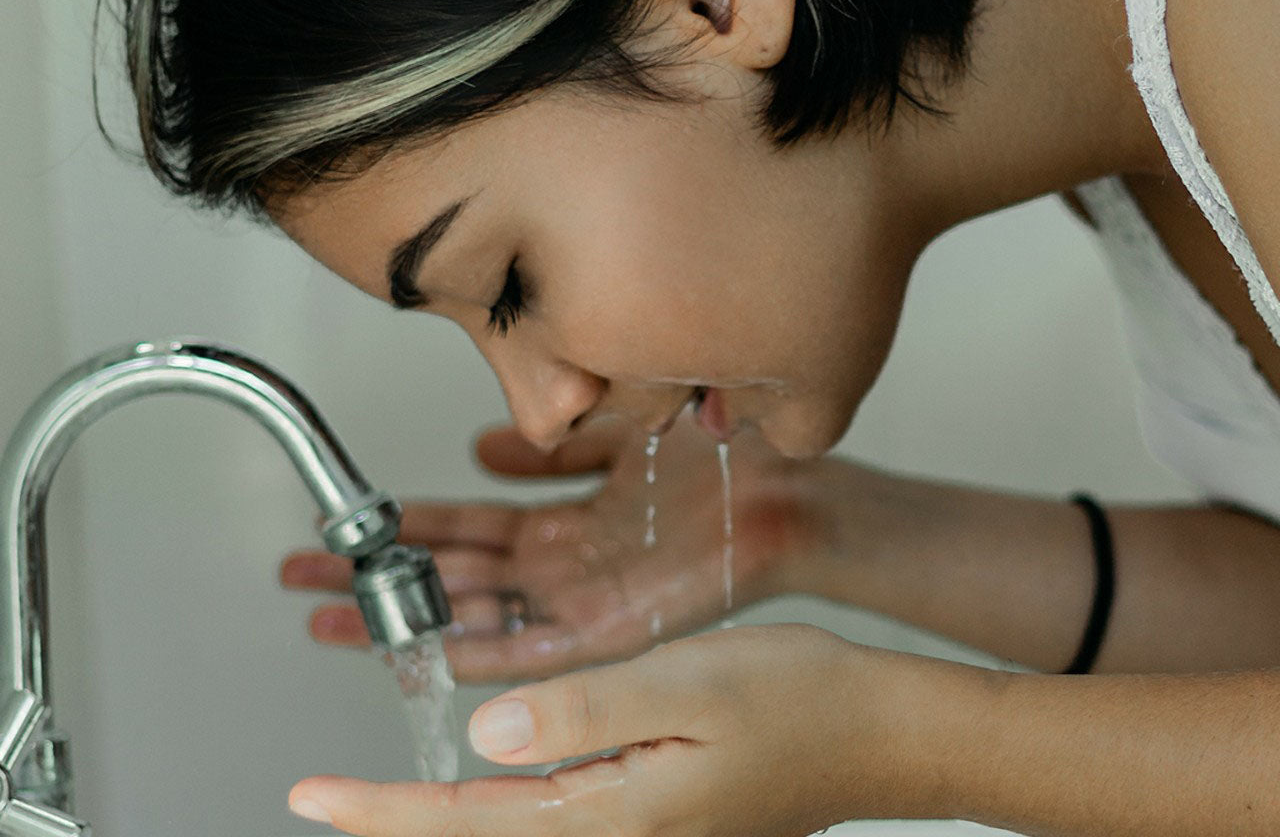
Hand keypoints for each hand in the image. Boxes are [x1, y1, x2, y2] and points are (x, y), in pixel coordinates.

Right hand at [281, 414, 829, 680]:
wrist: (786, 490)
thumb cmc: (716, 460)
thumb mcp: (613, 435)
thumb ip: (550, 446)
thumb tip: (483, 444)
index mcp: (563, 521)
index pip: (464, 528)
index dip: (403, 527)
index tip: (347, 525)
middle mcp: (562, 565)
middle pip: (452, 575)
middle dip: (379, 578)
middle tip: (305, 579)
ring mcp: (582, 600)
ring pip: (477, 615)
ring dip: (408, 619)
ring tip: (336, 619)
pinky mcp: (614, 628)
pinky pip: (538, 648)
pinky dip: (485, 653)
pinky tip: (435, 654)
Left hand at [287, 623, 963, 835]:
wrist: (878, 730)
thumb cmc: (798, 699)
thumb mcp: (686, 686)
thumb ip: (581, 714)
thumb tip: (484, 738)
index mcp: (615, 817)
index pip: (468, 826)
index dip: (380, 813)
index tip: (311, 797)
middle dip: (394, 821)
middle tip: (326, 798)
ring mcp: (638, 834)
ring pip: (511, 831)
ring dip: (438, 811)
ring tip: (378, 787)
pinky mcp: (653, 815)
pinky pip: (553, 813)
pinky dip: (497, 798)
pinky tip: (486, 772)